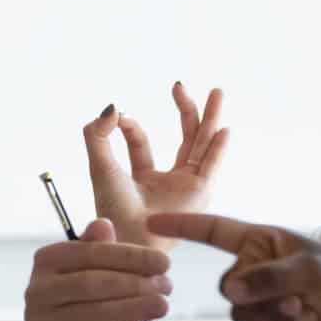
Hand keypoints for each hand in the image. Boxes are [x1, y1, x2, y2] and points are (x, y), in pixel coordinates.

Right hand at [21, 219, 171, 320]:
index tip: (165, 262)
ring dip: (130, 309)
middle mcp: (37, 290)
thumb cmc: (74, 301)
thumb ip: (95, 249)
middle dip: (133, 283)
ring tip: (162, 306)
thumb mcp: (82, 271)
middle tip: (168, 286)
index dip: (129, 256)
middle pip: (90, 283)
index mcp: (46, 260)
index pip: (89, 253)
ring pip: (88, 314)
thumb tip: (104, 224)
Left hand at [84, 82, 228, 250]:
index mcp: (141, 178)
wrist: (129, 235)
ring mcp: (186, 186)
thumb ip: (97, 135)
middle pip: (183, 139)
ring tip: (217, 92)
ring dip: (209, 118)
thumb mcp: (100, 165)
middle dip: (185, 110)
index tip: (121, 115)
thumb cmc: (112, 208)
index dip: (130, 125)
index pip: (141, 144)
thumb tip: (112, 106)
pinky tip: (223, 129)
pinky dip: (218, 147)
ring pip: (202, 145)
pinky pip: (212, 165)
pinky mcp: (199, 192)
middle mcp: (168, 181)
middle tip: (180, 85)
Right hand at [147, 211, 320, 320]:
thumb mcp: (312, 270)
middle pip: (227, 286)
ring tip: (303, 314)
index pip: (214, 232)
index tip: (153, 223)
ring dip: (271, 318)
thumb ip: (268, 276)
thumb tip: (231, 291)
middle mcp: (255, 270)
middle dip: (260, 297)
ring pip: (237, 315)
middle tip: (297, 300)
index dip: (184, 226)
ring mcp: (259, 302)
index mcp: (262, 243)